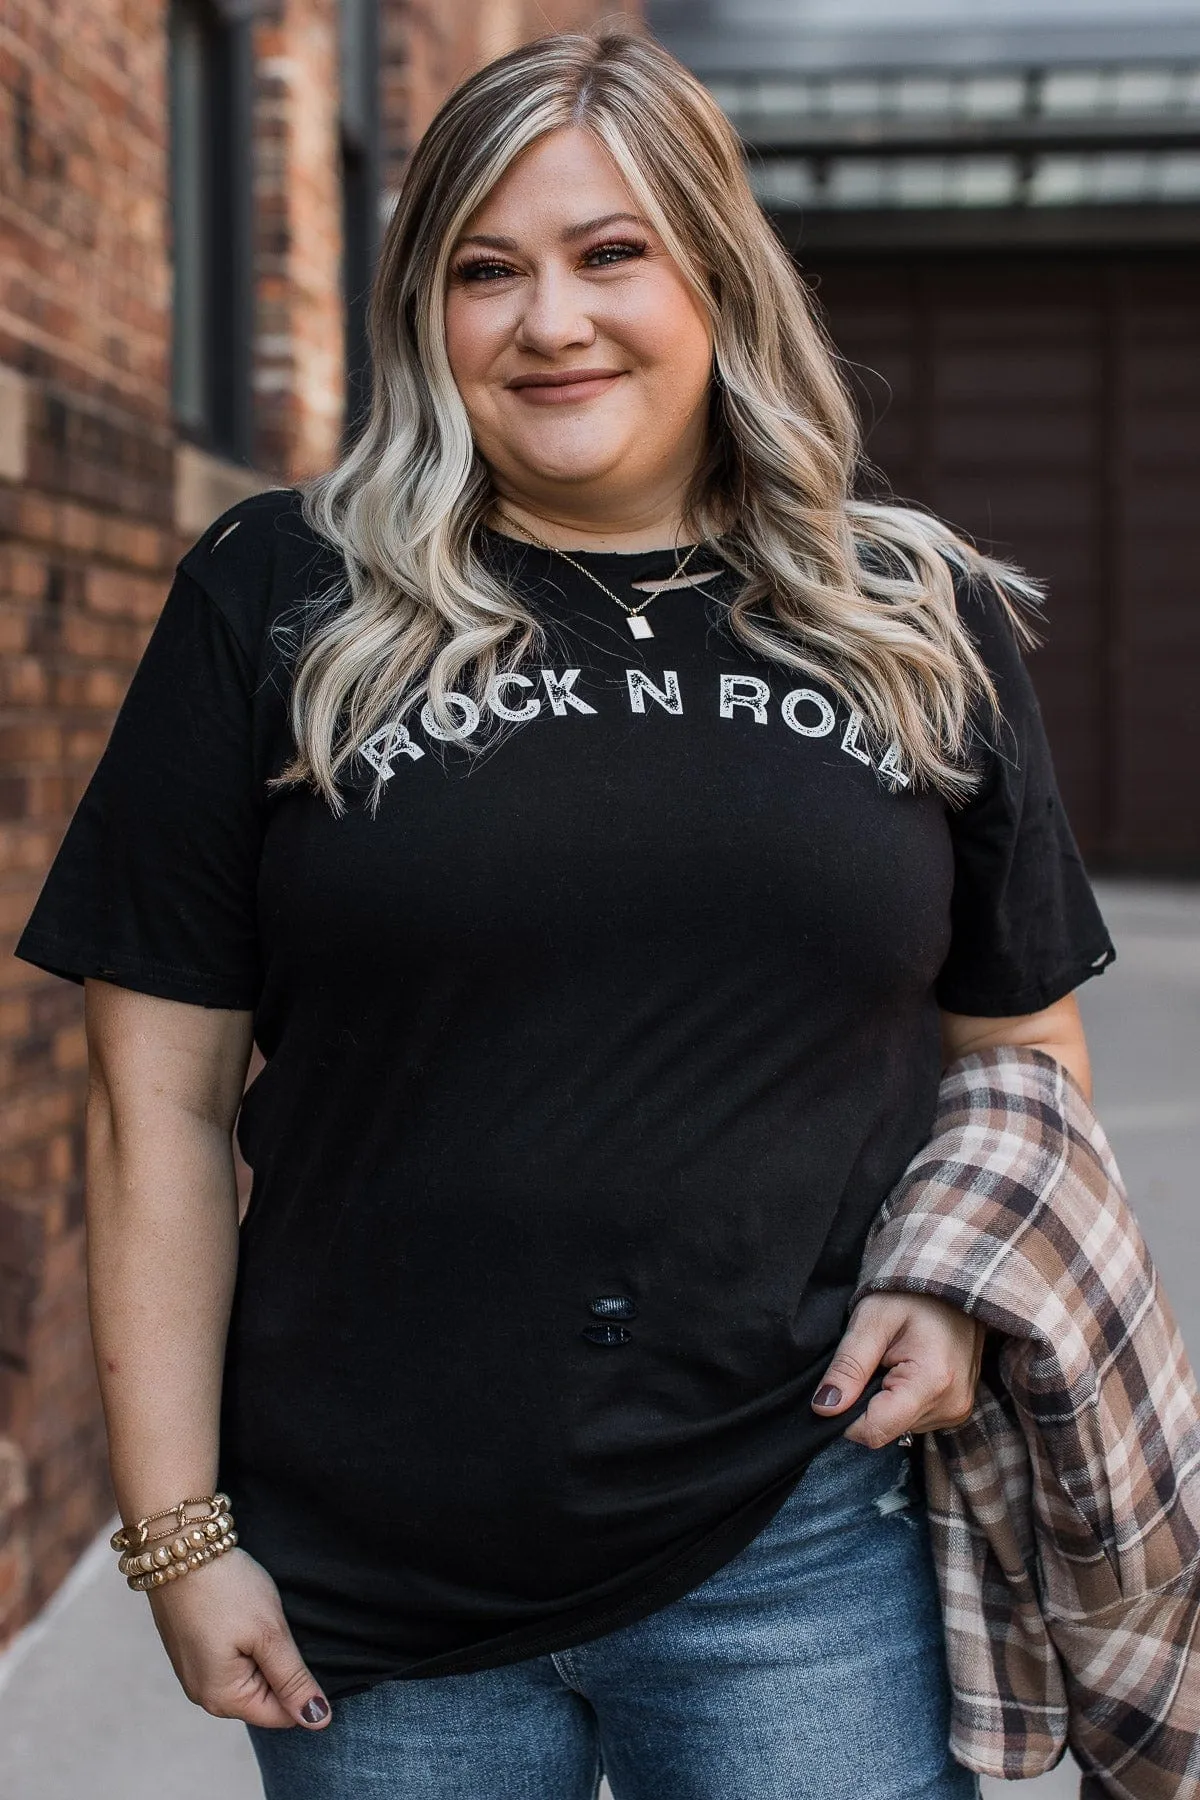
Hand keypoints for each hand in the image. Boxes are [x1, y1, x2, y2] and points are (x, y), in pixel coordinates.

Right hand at [147, 1547, 331, 1729]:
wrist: (180, 1547)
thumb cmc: (225, 1589)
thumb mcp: (269, 1633)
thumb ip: (293, 1679)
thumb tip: (318, 1720)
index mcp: (221, 1699)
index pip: (280, 1715)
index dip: (301, 1684)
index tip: (299, 1646)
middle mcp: (202, 1694)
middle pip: (263, 1697)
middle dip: (279, 1666)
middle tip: (275, 1626)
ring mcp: (194, 1672)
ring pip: (248, 1675)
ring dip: (262, 1651)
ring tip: (258, 1618)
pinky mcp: (191, 1650)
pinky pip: (230, 1659)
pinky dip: (244, 1641)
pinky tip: (243, 1614)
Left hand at [811, 1292, 984, 1448]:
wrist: (953, 1284)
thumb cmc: (911, 1294)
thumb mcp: (871, 1320)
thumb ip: (848, 1366)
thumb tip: (824, 1407)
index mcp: (931, 1383)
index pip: (875, 1431)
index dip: (846, 1416)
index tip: (844, 1384)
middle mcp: (950, 1406)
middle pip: (885, 1430)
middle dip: (867, 1402)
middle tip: (876, 1360)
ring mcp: (957, 1411)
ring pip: (898, 1426)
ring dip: (885, 1400)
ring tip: (893, 1360)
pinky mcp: (956, 1410)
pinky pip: (913, 1419)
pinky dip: (901, 1400)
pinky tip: (906, 1369)